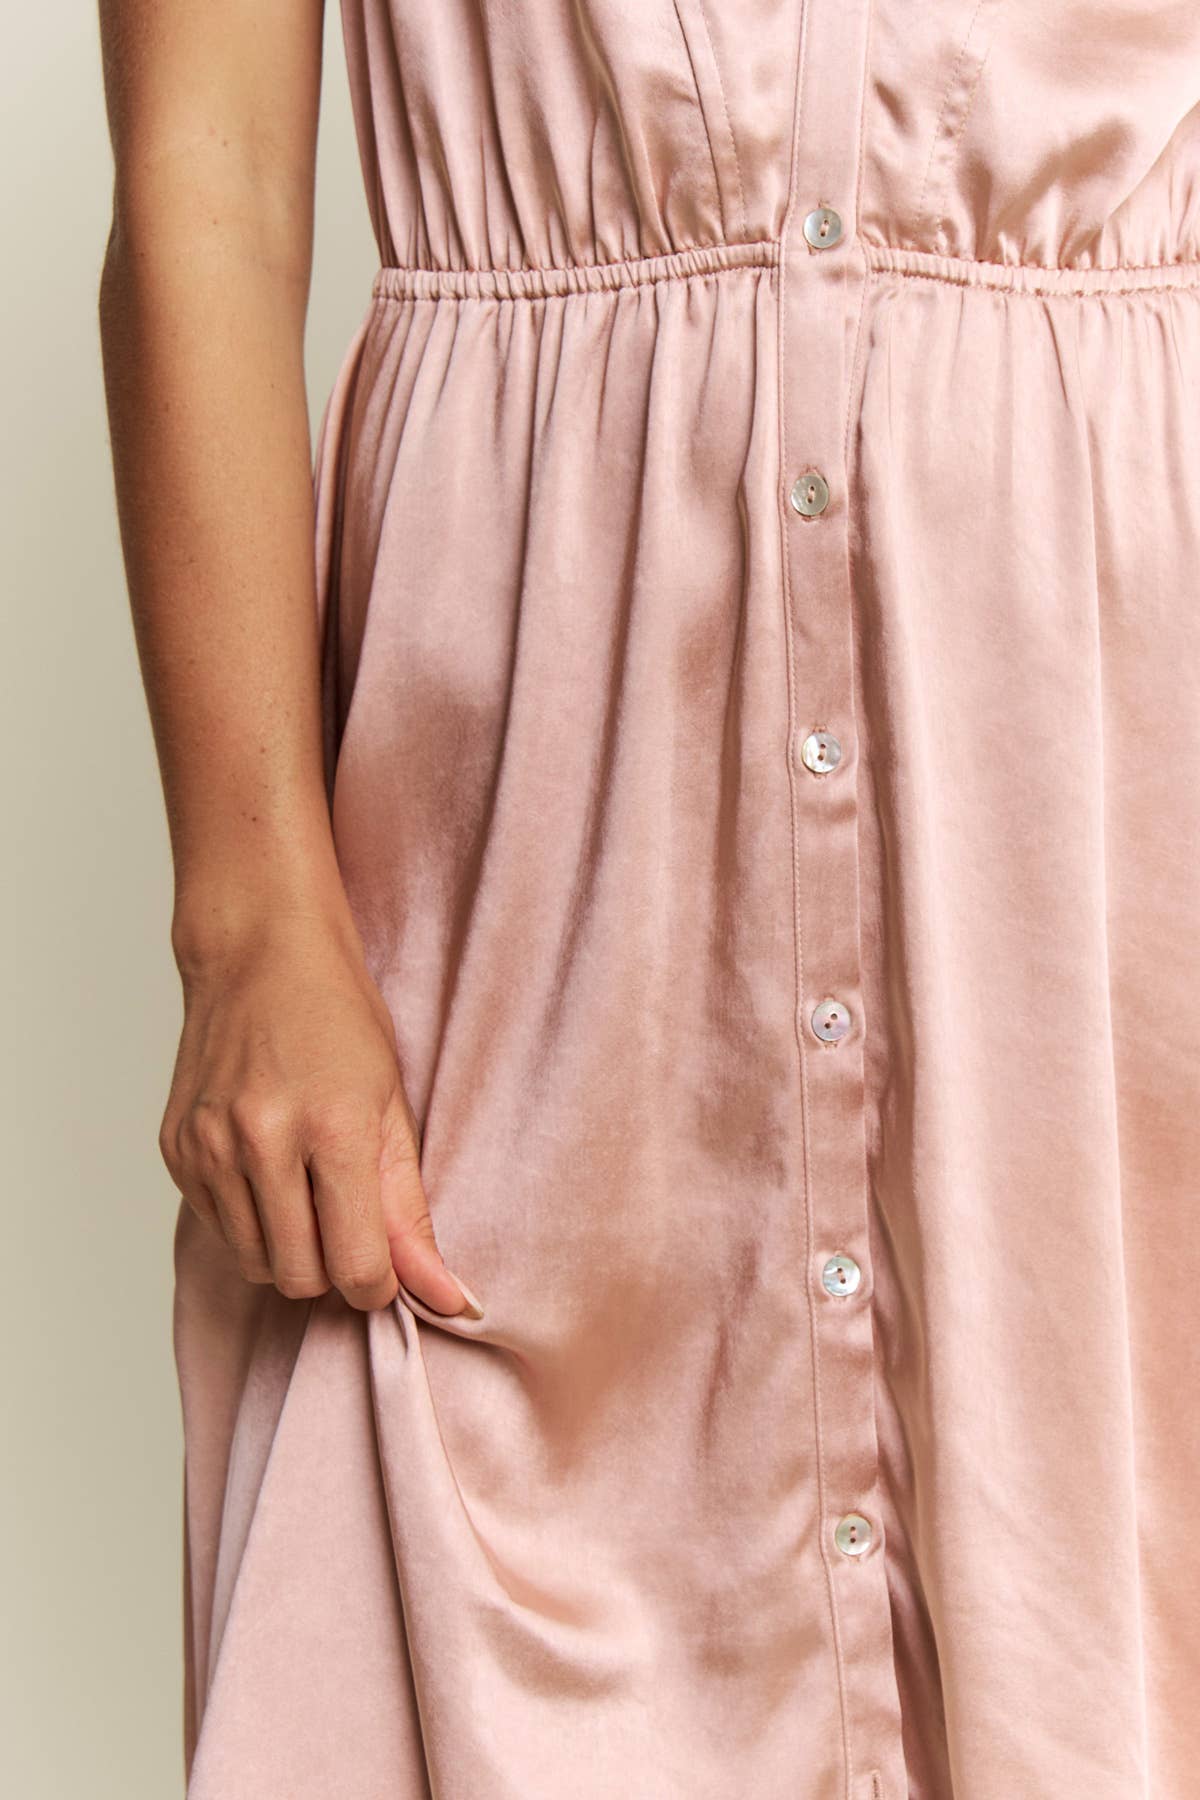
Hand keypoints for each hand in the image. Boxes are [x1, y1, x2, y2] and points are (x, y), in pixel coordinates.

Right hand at [158, 908, 481, 1316]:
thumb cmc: (338, 1020)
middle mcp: (261, 1138)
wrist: (259, 953)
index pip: (356, 1266)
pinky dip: (250, 1220)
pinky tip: (268, 1169)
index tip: (387, 1268)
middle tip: (350, 1221)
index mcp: (332, 1126)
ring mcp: (209, 1145)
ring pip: (256, 1263)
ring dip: (290, 1249)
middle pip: (300, 1277)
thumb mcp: (393, 1108)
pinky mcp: (176, 1150)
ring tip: (309, 1189)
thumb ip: (412, 1213)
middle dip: (333, 1269)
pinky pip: (219, 1230)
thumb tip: (446, 1299)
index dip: (379, 1285)